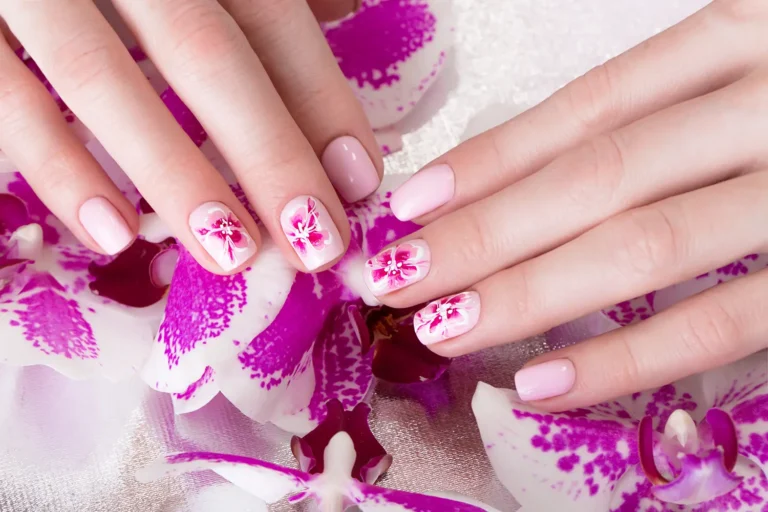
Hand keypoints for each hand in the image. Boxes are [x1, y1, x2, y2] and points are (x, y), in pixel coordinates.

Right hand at [0, 0, 380, 273]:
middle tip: (315, 241)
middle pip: (204, 51)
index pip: (269, 14)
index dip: (319, 100)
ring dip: (175, 175)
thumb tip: (345, 8)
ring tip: (232, 254)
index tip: (359, 180)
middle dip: (268, 152)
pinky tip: (112, 234)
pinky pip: (5, 100)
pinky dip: (57, 168)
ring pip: (102, 77)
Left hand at [364, 0, 767, 408]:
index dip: (492, 158)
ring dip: (533, 293)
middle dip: (486, 231)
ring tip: (445, 328)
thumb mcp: (751, 73)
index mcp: (745, 35)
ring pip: (649, 243)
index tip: (410, 204)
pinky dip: (633, 357)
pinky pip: (733, 320)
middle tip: (394, 277)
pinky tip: (545, 382)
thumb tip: (528, 172)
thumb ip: (660, 114)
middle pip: (600, 175)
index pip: (588, 108)